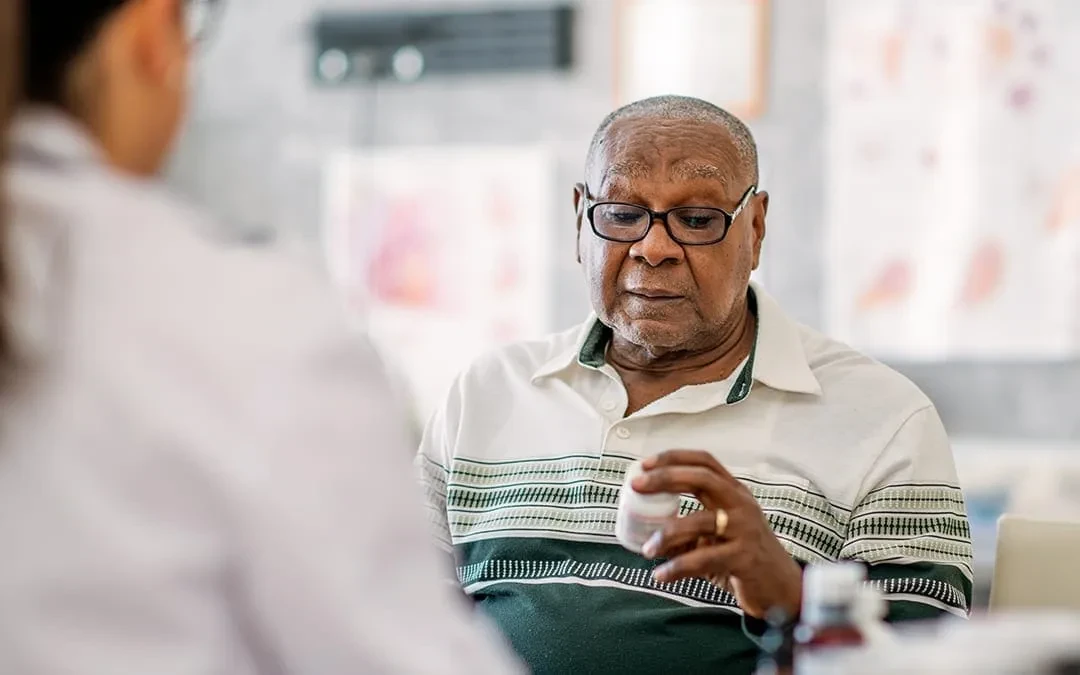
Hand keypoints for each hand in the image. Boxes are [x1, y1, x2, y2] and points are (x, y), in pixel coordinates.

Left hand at [631, 450, 802, 618]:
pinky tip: (661, 575)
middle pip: (702, 478)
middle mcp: (742, 505)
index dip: (674, 458)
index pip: (705, 461)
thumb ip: (690, 525)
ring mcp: (745, 529)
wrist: (781, 588)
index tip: (645, 464)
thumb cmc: (744, 556)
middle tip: (637, 486)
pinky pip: (704, 559)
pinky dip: (678, 567)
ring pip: (699, 521)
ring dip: (667, 534)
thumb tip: (645, 527)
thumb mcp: (719, 533)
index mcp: (734, 493)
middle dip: (666, 478)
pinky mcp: (745, 557)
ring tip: (647, 549)